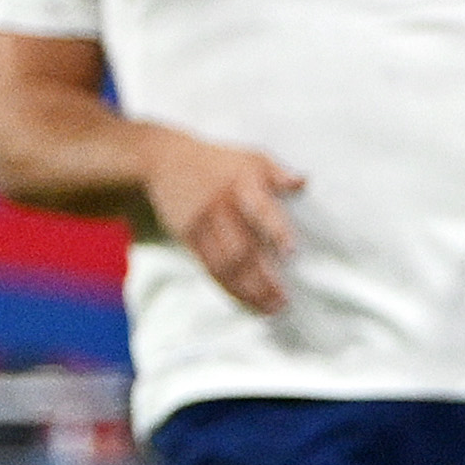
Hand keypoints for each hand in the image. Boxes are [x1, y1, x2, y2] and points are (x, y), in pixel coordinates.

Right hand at [144, 135, 306, 313]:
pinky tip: (245, 300)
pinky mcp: (187, 236)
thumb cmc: (217, 161)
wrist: (161, 159)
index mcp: (241, 184)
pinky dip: (227, 287)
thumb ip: (277, 171)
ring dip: (247, 290)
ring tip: (269, 308)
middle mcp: (220, 206)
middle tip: (283, 301)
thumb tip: (303, 182)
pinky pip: (208, 266)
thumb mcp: (249, 156)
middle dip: (263, 278)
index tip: (291, 253)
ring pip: (224, 264)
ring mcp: (201, 223)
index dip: (275, 231)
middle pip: (242, 247)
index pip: (260, 209)